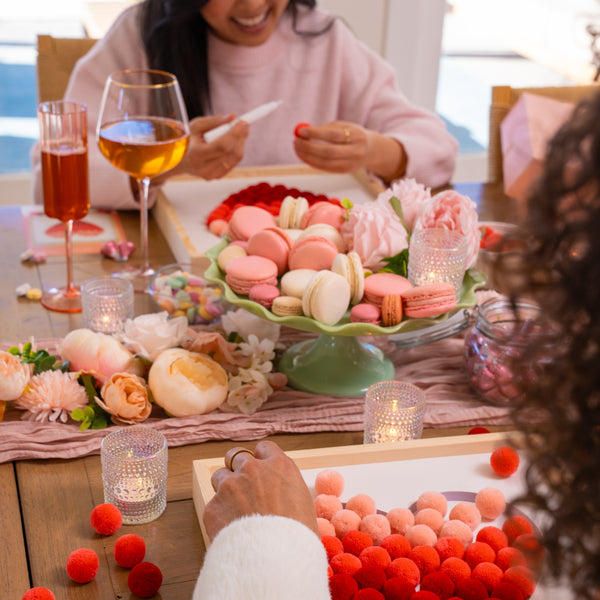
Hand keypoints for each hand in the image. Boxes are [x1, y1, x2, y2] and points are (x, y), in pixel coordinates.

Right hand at [162, 113, 248, 181]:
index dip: (235, 134)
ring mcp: (211, 175)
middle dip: (241, 136)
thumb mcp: (195, 126)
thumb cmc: (186, 140)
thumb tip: (233, 116)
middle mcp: (204, 168)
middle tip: (244, 124)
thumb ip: (213, 121)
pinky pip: (234, 163)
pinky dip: (237, 150)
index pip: (222, 146)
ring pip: (235, 158)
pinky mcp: (217, 177)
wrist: (178, 160)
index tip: (242, 121)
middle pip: (232, 152)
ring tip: (239, 131)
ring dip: (241, 143)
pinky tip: (235, 141)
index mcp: (196, 155)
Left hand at [203, 440, 318, 540]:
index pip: (264, 447)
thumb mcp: (303, 505)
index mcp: (280, 466)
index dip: (260, 459)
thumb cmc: (297, 538)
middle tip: (243, 488)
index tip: (260, 469)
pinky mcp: (213, 506)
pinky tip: (229, 531)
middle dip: (238, 469)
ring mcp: (230, 485)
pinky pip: (213, 504)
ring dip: (225, 488)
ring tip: (234, 510)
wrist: (274, 561)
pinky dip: (218, 515)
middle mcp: (253, 469)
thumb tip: (281, 498)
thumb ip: (286, 491)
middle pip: (237, 456)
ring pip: (220, 476)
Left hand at [293, 120, 368, 173]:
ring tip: (297, 148)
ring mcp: (350, 164)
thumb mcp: (344, 126)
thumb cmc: (353, 135)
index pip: (333, 135)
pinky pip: (324, 168)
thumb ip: (325, 129)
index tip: (301, 131)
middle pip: (328, 152)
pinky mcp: (343, 171)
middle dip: (309, 147)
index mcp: (356, 136)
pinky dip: (312, 162)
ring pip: (324, 163)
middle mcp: (355, 152)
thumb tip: (303, 131)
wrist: (371, 151)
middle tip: (296, 141)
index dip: (316, 133)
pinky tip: (303, 155)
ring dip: (307, 156)